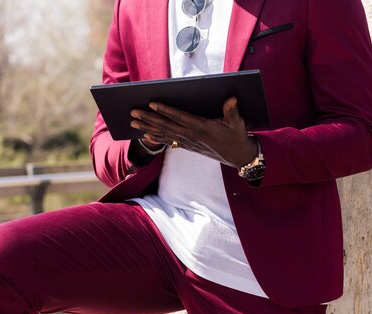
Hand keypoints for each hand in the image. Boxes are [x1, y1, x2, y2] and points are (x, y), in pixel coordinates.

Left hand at [130, 97, 257, 167]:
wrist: (238, 156)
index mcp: (201, 127)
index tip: (152, 104)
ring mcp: (188, 142)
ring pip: (163, 133)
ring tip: (132, 121)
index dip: (165, 110)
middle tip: (133, 112)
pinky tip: (144, 133)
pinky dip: (156, 137)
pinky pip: (168, 141)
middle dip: (148, 118)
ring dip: (147, 127)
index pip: (179, 117)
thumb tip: (232, 99)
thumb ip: (232, 111)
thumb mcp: (237, 123)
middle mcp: (191, 135)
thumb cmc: (237, 136)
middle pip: (165, 125)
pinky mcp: (188, 146)